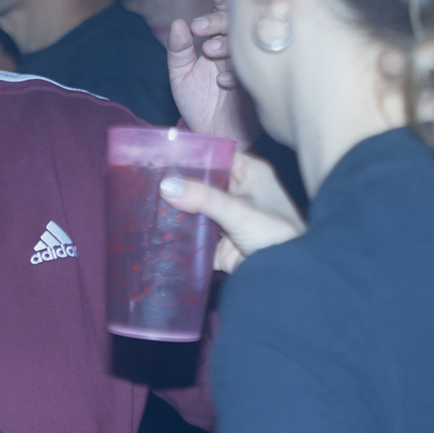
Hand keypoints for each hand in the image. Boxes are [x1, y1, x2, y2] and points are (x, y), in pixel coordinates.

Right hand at [160, 151, 306, 272]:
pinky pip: (193, 237)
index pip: (215, 157)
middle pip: (200, 185)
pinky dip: (178, 238)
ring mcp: (227, 219)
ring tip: (147, 206)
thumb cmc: (276, 234)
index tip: (161, 158)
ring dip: (176, 213)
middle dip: (177, 188)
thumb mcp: (239, 211)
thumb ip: (203, 198)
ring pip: (194, 211)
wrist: (285, 275)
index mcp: (249, 174)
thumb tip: (166, 186)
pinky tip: (156, 233)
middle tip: (147, 184)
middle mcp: (238, 193)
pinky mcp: (218, 244)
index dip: (190, 158)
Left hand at [168, 0, 255, 146]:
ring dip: (227, 44)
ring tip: (210, 53)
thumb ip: (177, 49)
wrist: (211, 135)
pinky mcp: (261, 84)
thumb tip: (177, 23)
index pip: (224, 14)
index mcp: (220, 42)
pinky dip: (236, 73)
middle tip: (200, 28)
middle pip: (237, 23)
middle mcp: (239, 49)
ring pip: (247, 42)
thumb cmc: (197, 103)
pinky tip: (224, 82)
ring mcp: (252, 65)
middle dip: (218, 21)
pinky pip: (253, 71)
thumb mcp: (180, 75)